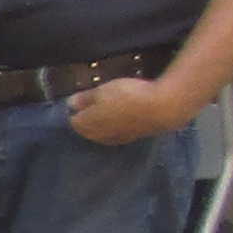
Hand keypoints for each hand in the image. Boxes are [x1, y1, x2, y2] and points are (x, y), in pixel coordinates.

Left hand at [65, 75, 191, 148]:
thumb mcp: (103, 91)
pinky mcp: (130, 140)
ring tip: (112, 108)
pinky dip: (118, 125)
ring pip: (102, 132)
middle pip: (87, 128)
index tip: (84, 99)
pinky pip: (117, 133)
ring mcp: (114, 140)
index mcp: (85, 126)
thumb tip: (70, 104)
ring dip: (104, 122)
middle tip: (98, 102)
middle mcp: (96, 138)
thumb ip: (85, 98)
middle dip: (89, 117)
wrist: (161, 109)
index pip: (73, 120)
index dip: (78, 109)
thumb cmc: (127, 96)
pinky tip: (125, 116)